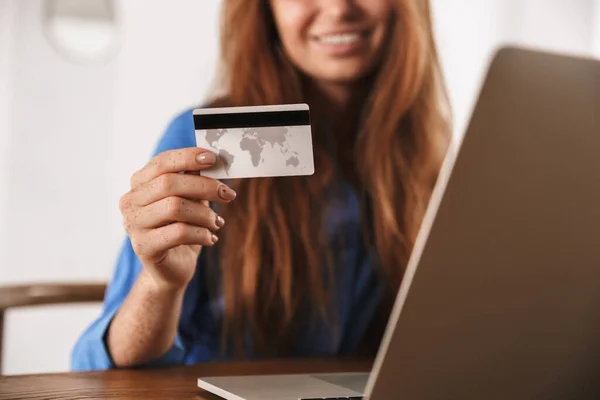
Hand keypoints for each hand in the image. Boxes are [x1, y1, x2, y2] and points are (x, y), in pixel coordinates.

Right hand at [119, 147, 235, 289]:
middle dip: (205, 187)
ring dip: (205, 214)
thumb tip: (212, 160)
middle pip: (169, 184)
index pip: (161, 162)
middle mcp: (130, 202)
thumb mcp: (189, 200)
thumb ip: (194, 179)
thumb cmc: (181, 228)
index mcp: (139, 184)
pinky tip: (211, 238)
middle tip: (228, 194)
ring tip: (217, 222)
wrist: (172, 268)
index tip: (214, 159)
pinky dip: (202, 233)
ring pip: (175, 207)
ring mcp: (133, 225)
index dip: (187, 157)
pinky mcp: (144, 247)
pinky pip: (179, 233)